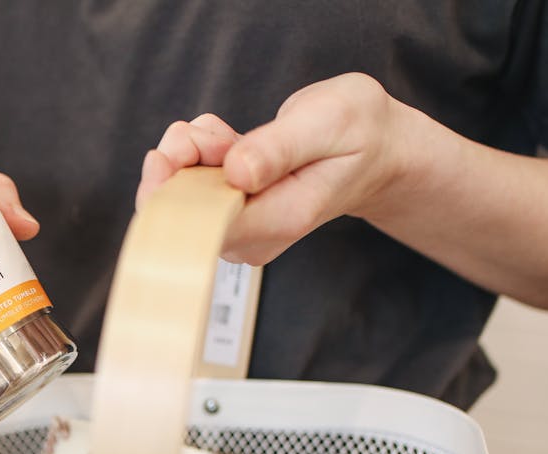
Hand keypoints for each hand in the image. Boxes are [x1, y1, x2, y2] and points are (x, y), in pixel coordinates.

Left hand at [136, 73, 411, 265]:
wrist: (375, 149)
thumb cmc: (358, 132)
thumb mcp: (329, 122)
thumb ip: (280, 147)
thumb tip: (236, 172)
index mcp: (280, 220)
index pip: (203, 226)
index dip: (171, 191)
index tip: (172, 152)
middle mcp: (254, 236)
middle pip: (183, 214)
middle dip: (178, 164)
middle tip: (206, 132)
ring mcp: (240, 228)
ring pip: (182, 196)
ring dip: (188, 154)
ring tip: (224, 133)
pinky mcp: (229, 213)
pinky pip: (191, 185)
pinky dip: (195, 154)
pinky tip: (224, 139)